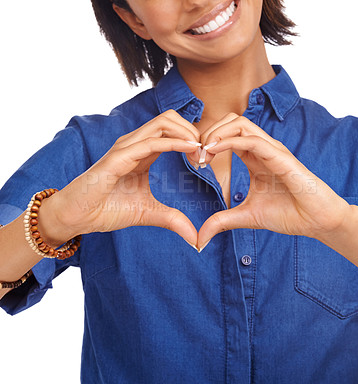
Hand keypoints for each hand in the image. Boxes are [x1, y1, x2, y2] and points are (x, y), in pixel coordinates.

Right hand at [46, 110, 202, 246]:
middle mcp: (136, 143)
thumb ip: (172, 220)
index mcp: (143, 152)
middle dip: (194, 132)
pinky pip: (151, 142)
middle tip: (204, 156)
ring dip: (188, 135)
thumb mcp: (149, 213)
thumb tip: (195, 239)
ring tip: (200, 155)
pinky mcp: (119, 156)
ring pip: (164, 123)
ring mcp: (127, 147)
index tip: (205, 162)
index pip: (174, 131)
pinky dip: (175, 143)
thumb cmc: (107, 209)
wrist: (78, 216)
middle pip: (172, 119)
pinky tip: (191, 150)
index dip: (194, 141)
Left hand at [196, 113, 351, 250]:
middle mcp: (263, 149)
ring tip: (203, 152)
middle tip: (197, 155)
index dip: (207, 143)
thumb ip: (222, 221)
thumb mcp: (246, 217)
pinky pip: (253, 140)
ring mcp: (273, 150)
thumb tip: (200, 238)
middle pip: (232, 121)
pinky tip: (214, 151)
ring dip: (216, 133)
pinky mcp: (282, 158)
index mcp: (255, 158)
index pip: (227, 135)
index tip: (195, 162)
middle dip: (209, 132)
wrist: (318, 222)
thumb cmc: (289, 214)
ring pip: (240, 123)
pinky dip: (229, 141)